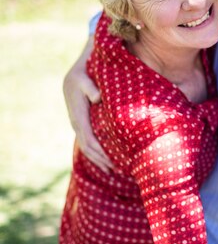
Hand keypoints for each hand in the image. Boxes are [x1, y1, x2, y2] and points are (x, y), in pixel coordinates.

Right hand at [63, 38, 112, 172]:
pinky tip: (105, 160)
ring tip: (112, 171)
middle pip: (88, 148)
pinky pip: (88, 142)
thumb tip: (98, 98)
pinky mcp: (82, 124)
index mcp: (78, 115)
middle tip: (116, 171)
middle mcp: (77, 122)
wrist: (75, 72)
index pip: (89, 139)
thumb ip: (90, 88)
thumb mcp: (84, 78)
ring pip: (86, 147)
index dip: (100, 152)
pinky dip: (96, 153)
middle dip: (101, 160)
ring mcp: (78, 124)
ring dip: (98, 160)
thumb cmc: (83, 73)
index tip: (112, 161)